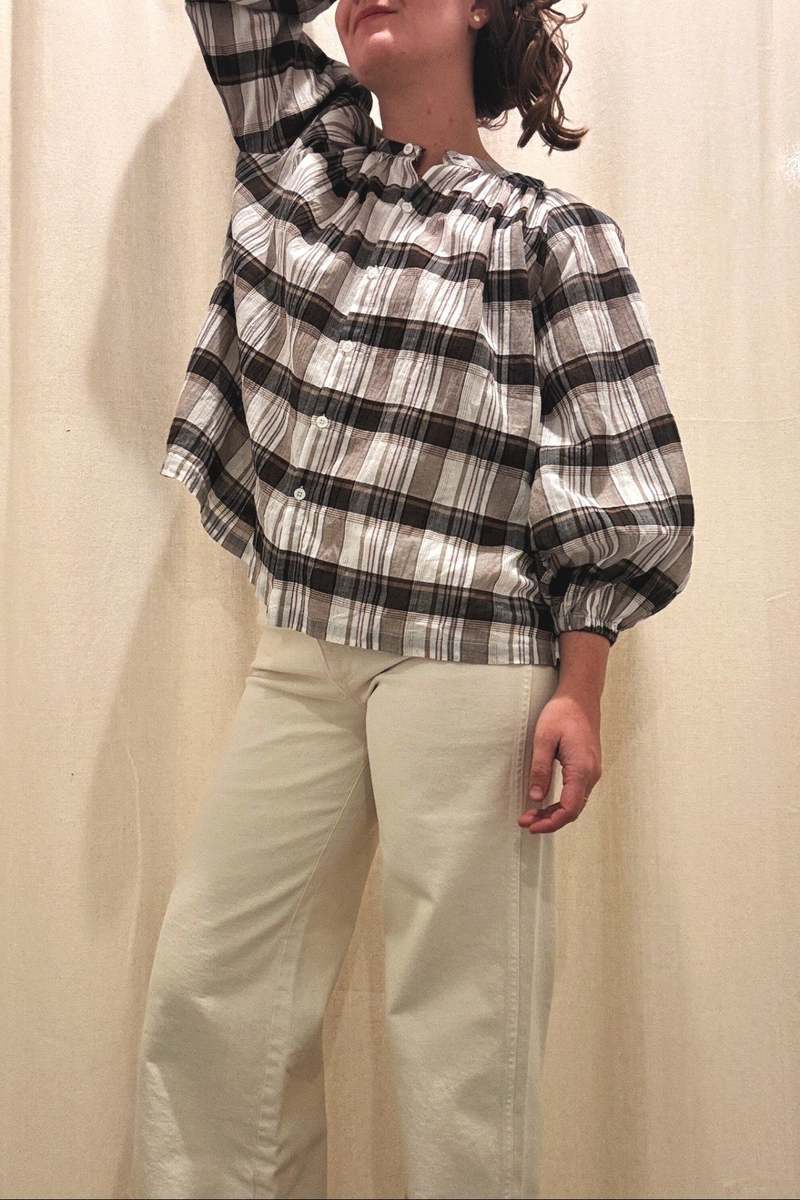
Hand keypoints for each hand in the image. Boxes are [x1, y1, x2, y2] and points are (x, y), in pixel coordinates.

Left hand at [518, 690, 602, 833]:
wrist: (581, 697)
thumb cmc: (562, 713)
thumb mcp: (544, 739)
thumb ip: (540, 769)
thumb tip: (536, 797)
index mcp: (581, 768)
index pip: (569, 808)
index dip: (550, 822)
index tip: (531, 826)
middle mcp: (591, 774)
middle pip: (573, 810)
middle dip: (550, 821)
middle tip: (526, 823)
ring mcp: (592, 771)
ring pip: (575, 804)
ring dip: (554, 813)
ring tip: (532, 815)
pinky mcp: (588, 768)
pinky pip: (577, 794)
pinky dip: (561, 803)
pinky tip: (546, 803)